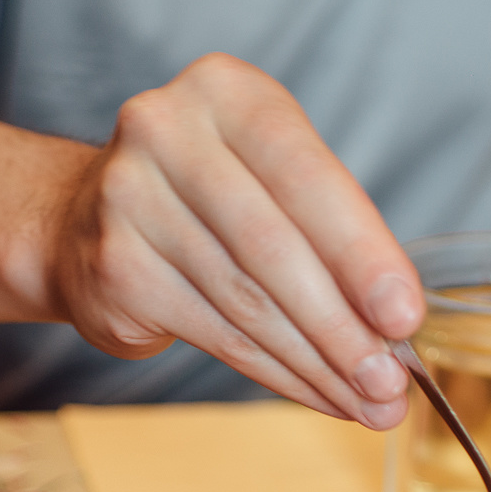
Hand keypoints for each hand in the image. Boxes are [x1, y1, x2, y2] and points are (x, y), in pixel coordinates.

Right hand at [47, 54, 422, 427]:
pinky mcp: (114, 267)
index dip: (363, 253)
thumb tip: (396, 330)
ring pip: (247, 301)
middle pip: (274, 247)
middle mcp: (166, 131)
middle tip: (389, 380)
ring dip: (317, 362)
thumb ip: (332, 234)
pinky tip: (317, 393)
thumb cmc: (208, 199)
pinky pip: (216, 334)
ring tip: (367, 400)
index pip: (307, 178)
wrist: (84, 218)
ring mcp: (128, 199)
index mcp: (225, 91)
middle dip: (343, 325)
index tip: (405, 316)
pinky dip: (277, 373)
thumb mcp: (271, 179)